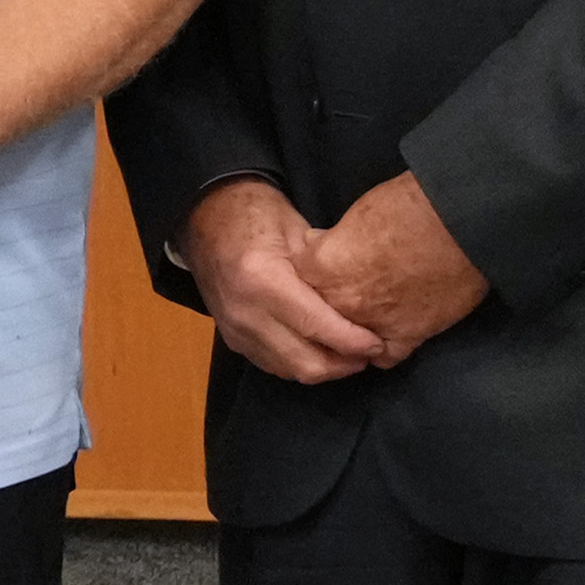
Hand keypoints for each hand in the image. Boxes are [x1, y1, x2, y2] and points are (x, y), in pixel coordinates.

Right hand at [177, 180, 402, 388]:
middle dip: (342, 365)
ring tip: (351, 356)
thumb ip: (326, 269)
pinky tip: (321, 352)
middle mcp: (246, 313)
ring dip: (324, 369)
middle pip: (304, 361)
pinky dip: (300, 363)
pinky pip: (273, 365)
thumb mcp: (298, 231)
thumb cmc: (256, 215)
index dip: (351, 341)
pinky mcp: (232, 340)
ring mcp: (235, 330)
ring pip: (289, 370)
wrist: (206, 219)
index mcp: (263, 280)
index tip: (378, 344)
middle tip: (370, 354)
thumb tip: (364, 298)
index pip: (316, 325)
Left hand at [302, 170, 491, 358]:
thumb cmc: (408, 207)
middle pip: (319, 318)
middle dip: (329, 308)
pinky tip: (387, 336)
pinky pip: (384, 358)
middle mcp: (340, 302)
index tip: (324, 273)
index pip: (299, 285)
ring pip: (347, 345)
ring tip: (366, 320)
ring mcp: (371, 324)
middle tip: (349, 295)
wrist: (460, 222)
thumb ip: (331, 241)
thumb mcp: (356, 214)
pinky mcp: (406, 338)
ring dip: (353, 335)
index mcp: (321, 269)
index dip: (314, 278)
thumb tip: (318, 246)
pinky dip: (384, 349)